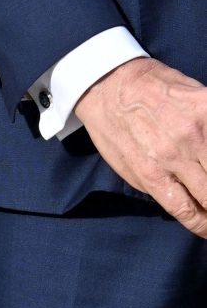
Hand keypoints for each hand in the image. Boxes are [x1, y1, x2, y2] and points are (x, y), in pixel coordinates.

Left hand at [76, 56, 206, 232]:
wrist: (108, 81)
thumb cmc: (115, 127)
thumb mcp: (128, 167)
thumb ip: (159, 186)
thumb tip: (188, 205)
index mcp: (152, 174)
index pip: (189, 212)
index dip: (206, 226)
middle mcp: (174, 155)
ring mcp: (193, 129)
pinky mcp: (204, 104)